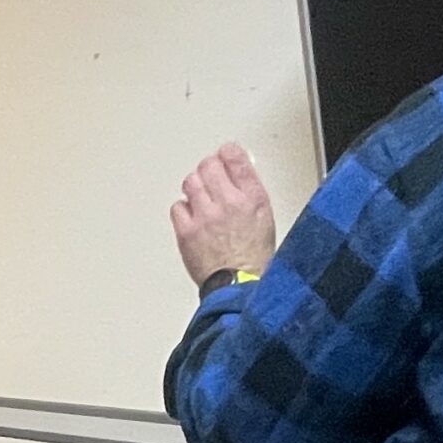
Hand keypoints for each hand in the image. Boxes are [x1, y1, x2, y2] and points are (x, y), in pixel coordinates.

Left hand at [172, 144, 275, 288]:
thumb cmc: (254, 258)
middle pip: (208, 165)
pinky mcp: (187, 232)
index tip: (224, 155)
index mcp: (252, 198)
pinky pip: (178, 207)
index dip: (226, 153)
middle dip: (208, 169)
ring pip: (191, 182)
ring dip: (195, 187)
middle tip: (209, 178)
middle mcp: (229, 203)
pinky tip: (192, 218)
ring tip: (201, 199)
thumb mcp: (264, 217)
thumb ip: (249, 190)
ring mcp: (206, 216)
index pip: (235, 157)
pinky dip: (183, 210)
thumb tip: (236, 171)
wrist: (241, 288)